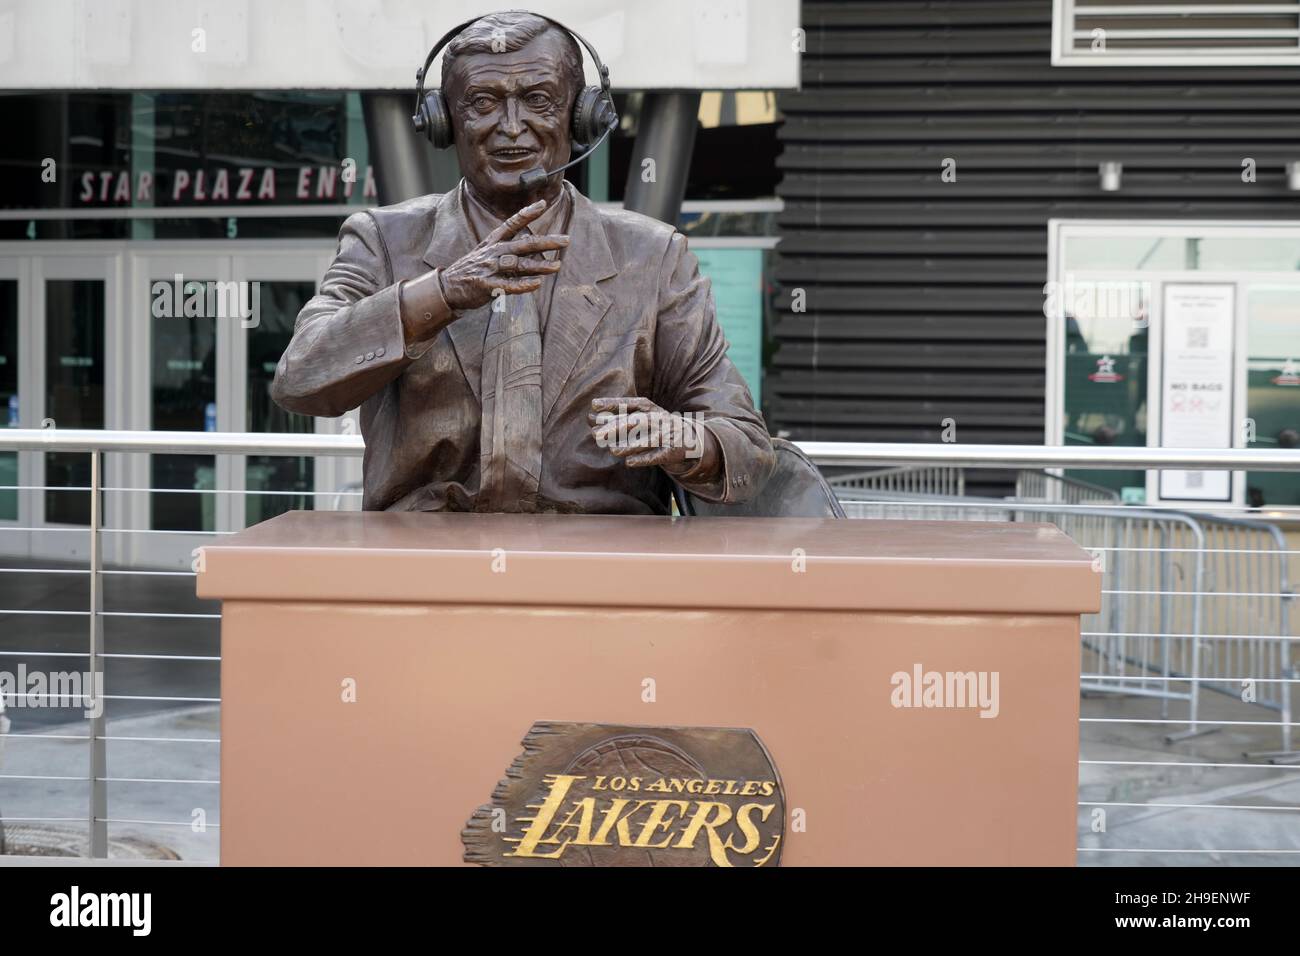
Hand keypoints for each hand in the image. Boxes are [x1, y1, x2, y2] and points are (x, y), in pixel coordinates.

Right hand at [438, 199, 568, 311]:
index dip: (527, 214)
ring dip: (539, 265)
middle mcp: (492, 252)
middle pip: (523, 244)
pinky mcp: (486, 285)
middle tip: (566, 240)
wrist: (447, 287)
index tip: (542, 204)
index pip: (512, 223)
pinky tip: (536, 284)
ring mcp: (489, 268)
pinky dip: (523, 285)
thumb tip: (536, 251)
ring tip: (557, 266)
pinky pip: (508, 285)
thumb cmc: (472, 271)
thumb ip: (511, 252)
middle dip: (546, 241)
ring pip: (518, 264)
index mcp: (493, 242)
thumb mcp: (488, 254)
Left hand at [588, 396, 715, 474]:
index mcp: (650, 408)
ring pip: (648, 440)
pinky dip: (644, 459)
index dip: (612, 404)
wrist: (691, 438)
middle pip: (636, 422)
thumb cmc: (656, 427)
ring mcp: (667, 435)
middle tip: (596, 435)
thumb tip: (592, 419)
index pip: (630, 404)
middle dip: (616, 427)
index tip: (594, 406)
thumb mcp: (641, 418)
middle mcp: (659, 419)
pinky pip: (658, 456)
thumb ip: (618, 418)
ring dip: (629, 446)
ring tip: (612, 450)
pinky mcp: (673, 451)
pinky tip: (629, 463)